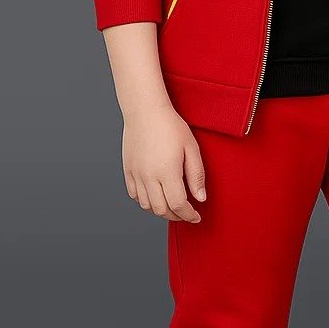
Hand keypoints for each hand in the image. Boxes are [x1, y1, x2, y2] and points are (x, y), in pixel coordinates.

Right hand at [121, 102, 206, 222]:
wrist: (145, 111)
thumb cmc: (171, 125)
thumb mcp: (191, 148)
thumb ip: (196, 175)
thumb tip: (200, 198)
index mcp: (167, 172)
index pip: (178, 205)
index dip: (189, 215)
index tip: (196, 217)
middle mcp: (149, 177)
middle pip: (162, 210)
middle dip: (176, 216)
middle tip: (186, 213)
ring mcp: (136, 174)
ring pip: (147, 206)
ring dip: (161, 210)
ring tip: (172, 205)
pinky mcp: (128, 170)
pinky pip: (134, 195)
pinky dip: (145, 201)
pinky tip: (155, 195)